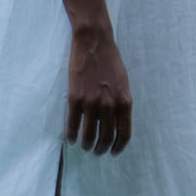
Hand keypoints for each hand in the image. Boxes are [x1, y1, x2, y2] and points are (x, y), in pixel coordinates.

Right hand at [66, 26, 131, 154]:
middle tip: (96, 152)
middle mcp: (109, 105)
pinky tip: (71, 138)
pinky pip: (73, 124)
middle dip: (101, 149)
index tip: (113, 152)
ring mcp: (92, 102)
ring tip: (84, 147)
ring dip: (87, 145)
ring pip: (89, 135)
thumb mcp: (123, 83)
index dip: (118, 147)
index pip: (124, 134)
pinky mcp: (75, 98)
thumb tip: (116, 124)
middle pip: (106, 137)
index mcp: (124, 102)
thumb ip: (121, 103)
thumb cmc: (110, 61)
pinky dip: (71, 134)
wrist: (94, 42)